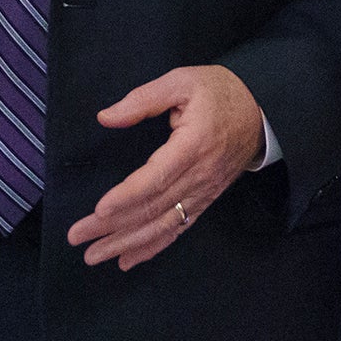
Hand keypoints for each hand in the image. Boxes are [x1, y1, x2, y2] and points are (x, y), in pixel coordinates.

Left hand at [67, 65, 263, 269]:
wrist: (262, 111)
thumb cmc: (219, 92)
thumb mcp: (182, 81)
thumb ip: (143, 100)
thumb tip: (106, 117)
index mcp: (193, 145)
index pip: (156, 178)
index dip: (127, 196)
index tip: (99, 209)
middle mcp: (199, 175)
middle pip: (153, 208)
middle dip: (113, 227)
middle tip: (77, 237)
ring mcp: (204, 192)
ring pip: (163, 225)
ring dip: (128, 243)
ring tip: (95, 255)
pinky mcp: (205, 200)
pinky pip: (178, 228)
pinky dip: (152, 247)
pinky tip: (128, 259)